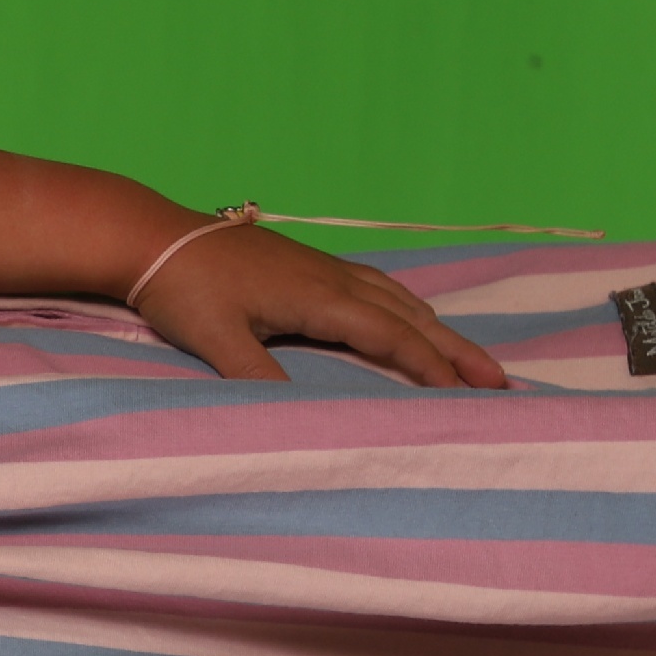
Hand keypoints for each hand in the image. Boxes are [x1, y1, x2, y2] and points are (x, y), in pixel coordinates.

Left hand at [128, 220, 511, 388]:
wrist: (154, 237)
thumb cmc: (183, 289)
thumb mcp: (215, 340)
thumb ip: (256, 377)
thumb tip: (296, 418)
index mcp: (319, 297)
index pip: (392, 337)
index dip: (432, 368)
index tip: (468, 396)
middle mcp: (333, 277)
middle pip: (411, 317)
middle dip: (456, 350)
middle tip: (501, 380)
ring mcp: (322, 266)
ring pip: (397, 298)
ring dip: (435, 328)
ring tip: (465, 357)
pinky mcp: (307, 263)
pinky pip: (375, 286)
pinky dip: (404, 307)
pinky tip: (404, 316)